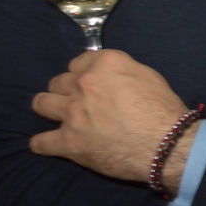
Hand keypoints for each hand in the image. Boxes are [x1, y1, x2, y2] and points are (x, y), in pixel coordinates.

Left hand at [30, 49, 190, 184]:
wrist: (164, 144)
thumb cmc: (162, 109)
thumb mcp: (147, 76)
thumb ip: (121, 71)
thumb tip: (109, 76)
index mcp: (105, 64)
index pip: (78, 62)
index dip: (82, 73)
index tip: (87, 82)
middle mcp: (84, 83)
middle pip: (58, 81)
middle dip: (65, 89)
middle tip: (75, 100)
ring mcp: (72, 112)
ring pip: (42, 103)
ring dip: (47, 108)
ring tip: (54, 115)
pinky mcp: (68, 141)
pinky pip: (41, 142)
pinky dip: (42, 143)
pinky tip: (46, 143)